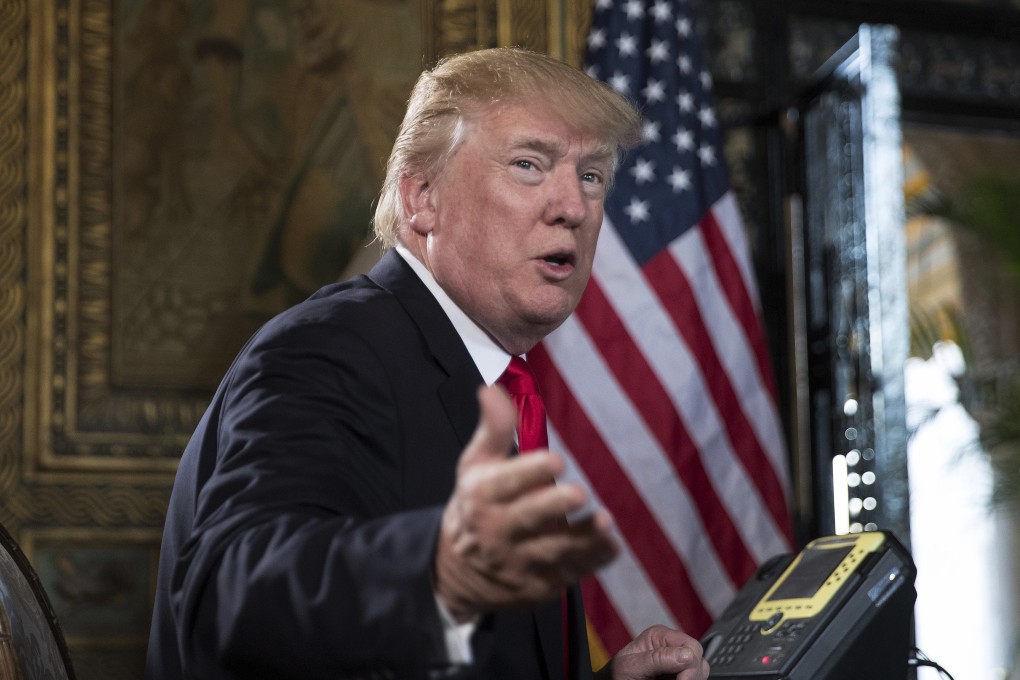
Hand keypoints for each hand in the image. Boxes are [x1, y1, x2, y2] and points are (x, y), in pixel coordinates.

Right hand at [434, 385, 617, 621]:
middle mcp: (498, 531)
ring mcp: (519, 561)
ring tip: (604, 521)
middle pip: (528, 519)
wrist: (457, 572)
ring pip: (553, 550)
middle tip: (578, 493)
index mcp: (482, 495)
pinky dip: (592, 560)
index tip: (556, 461)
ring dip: (581, 538)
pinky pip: (570, 572)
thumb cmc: (474, 506)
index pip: (505, 484)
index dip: (530, 472)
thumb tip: (492, 389)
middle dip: (553, 507)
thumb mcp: (474, 466)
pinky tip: (611, 544)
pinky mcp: (539, 583)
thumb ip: (491, 429)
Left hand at [597, 625, 708, 679]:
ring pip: (701, 671)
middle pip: (698, 659)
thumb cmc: (614, 676)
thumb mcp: (631, 665)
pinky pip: (695, 679)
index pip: (691, 646)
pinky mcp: (678, 676)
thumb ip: (657, 658)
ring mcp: (676, 663)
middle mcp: (670, 647)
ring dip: (691, 679)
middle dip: (692, 674)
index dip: (690, 665)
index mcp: (659, 636)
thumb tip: (685, 654)